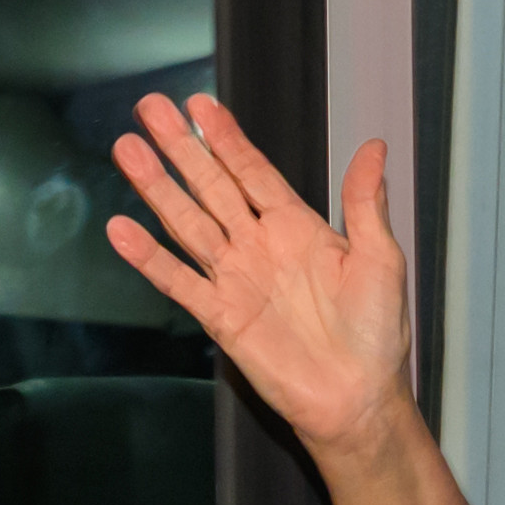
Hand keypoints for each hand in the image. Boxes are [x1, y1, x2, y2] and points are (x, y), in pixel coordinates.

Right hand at [98, 93, 413, 459]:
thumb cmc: (376, 334)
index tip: (201, 106)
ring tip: (128, 151)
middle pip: (211, 187)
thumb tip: (374, 148)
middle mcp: (259, 247)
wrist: (358, 399)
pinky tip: (122, 230)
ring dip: (157, 189)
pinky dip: (149, 258)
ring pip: (188, 223)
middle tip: (150, 109)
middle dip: (181, 148)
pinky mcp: (221, 316)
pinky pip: (178, 282)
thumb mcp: (381, 259)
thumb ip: (367, 203)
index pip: (252, 172)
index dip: (226, 139)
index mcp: (297, 227)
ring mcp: (236, 279)